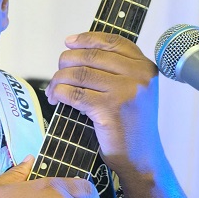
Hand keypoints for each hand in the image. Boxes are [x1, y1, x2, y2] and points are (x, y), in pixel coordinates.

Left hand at [45, 31, 161, 173]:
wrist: (141, 158)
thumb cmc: (130, 125)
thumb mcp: (133, 91)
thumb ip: (116, 70)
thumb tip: (76, 50)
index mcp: (145, 67)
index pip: (112, 42)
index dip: (86, 39)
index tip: (69, 43)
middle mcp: (138, 75)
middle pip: (91, 56)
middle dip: (66, 63)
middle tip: (57, 75)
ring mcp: (125, 91)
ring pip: (79, 73)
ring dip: (58, 80)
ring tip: (53, 91)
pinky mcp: (109, 109)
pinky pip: (74, 93)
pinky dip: (59, 94)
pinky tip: (55, 99)